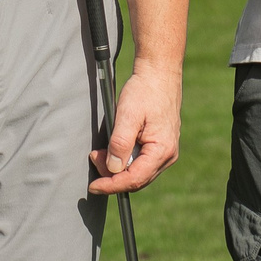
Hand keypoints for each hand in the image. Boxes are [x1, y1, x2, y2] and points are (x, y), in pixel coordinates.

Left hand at [92, 63, 180, 194]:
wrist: (159, 73)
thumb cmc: (145, 91)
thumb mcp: (128, 115)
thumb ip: (120, 143)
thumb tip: (113, 168)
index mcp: (162, 150)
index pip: (134, 179)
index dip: (112, 185)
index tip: (93, 186)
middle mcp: (167, 155)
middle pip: (136, 179)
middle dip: (111, 175)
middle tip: (94, 156)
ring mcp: (165, 152)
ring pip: (137, 172)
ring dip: (116, 167)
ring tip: (100, 151)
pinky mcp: (159, 146)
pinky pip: (140, 162)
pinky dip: (123, 159)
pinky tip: (112, 149)